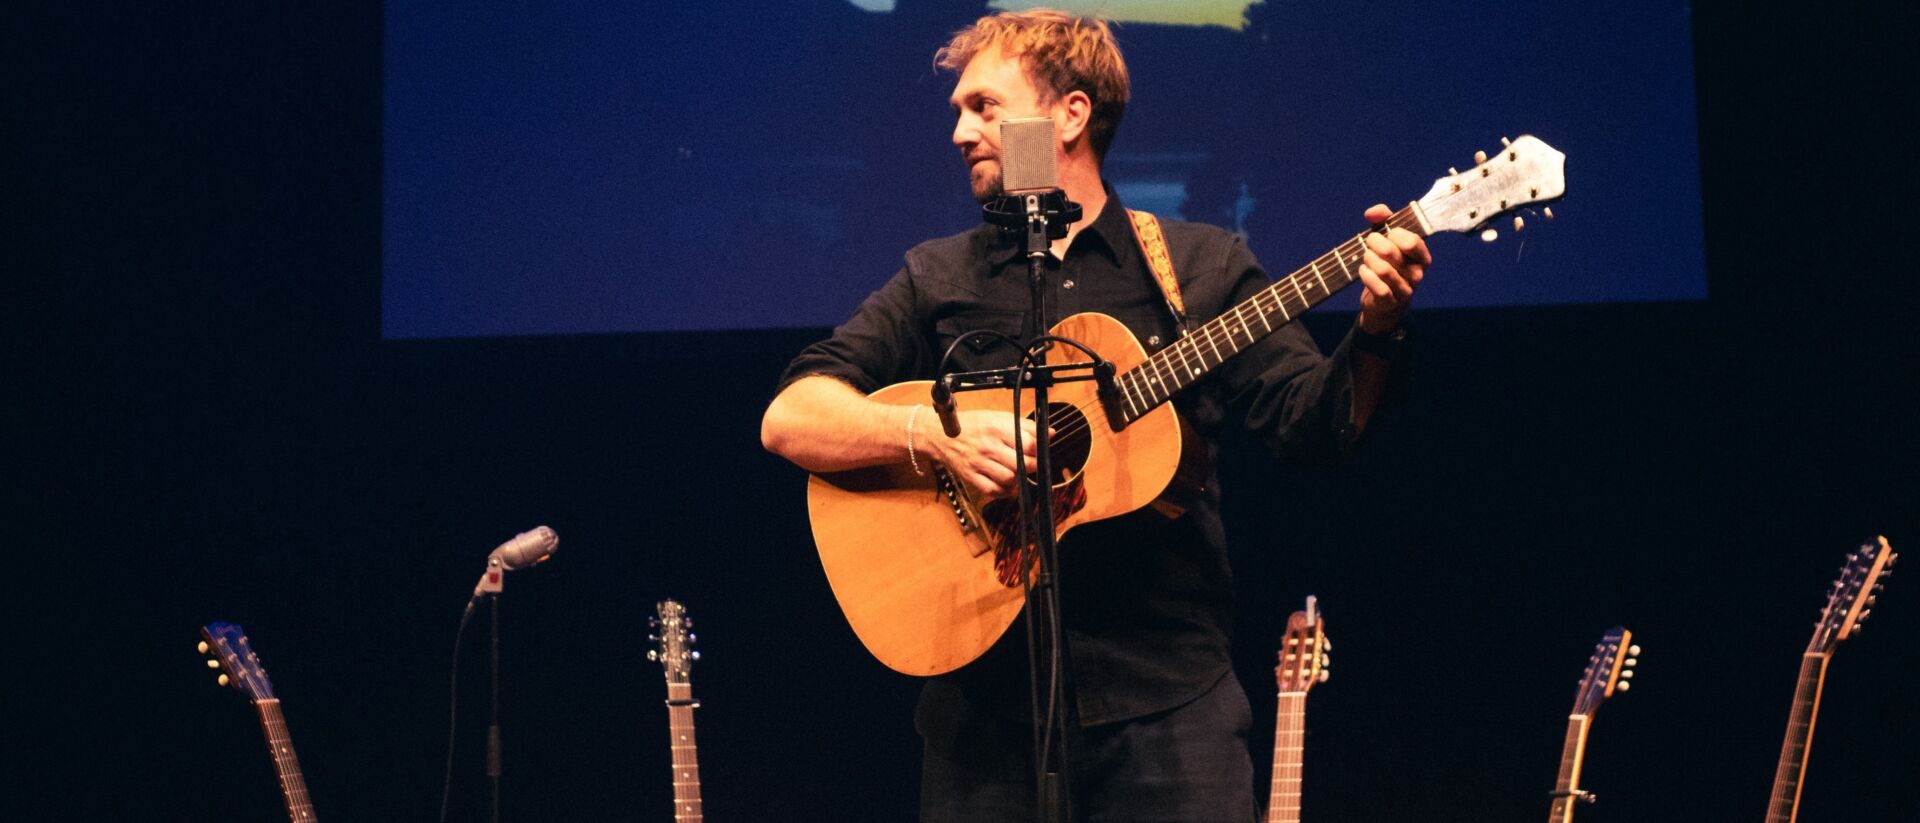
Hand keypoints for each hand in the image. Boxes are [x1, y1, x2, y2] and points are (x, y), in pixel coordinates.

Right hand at [923, 408, 1039, 497]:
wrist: (939, 433)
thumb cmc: (971, 424)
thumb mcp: (998, 416)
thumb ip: (1025, 425)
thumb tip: (1050, 433)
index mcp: (997, 428)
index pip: (1029, 444)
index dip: (1039, 450)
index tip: (1039, 451)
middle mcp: (988, 446)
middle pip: (1022, 464)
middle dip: (1032, 466)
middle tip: (1030, 463)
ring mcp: (978, 462)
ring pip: (1010, 479)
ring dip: (1018, 478)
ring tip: (1016, 472)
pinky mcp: (970, 476)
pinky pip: (993, 490)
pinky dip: (1003, 491)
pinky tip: (1006, 484)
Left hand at [1355, 203, 1430, 333]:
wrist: (1384, 303)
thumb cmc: (1388, 265)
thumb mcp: (1389, 239)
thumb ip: (1383, 220)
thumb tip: (1371, 212)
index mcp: (1422, 257)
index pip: (1412, 241)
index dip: (1394, 233)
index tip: (1386, 232)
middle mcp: (1417, 274)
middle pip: (1392, 253)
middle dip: (1375, 243)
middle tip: (1370, 242)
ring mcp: (1405, 289)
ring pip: (1383, 270)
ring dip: (1368, 259)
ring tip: (1366, 256)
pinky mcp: (1391, 302)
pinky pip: (1378, 286)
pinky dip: (1366, 275)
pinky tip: (1363, 270)